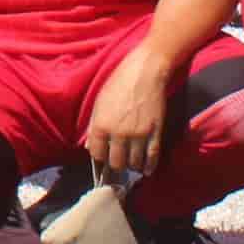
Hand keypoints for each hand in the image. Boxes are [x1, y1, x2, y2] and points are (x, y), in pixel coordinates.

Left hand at [82, 47, 173, 176]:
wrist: (144, 73)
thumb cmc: (118, 84)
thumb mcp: (99, 103)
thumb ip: (93, 126)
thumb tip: (88, 147)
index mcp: (101, 125)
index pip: (97, 154)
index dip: (99, 159)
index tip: (102, 160)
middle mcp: (118, 134)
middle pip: (116, 163)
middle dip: (115, 166)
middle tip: (118, 165)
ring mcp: (138, 135)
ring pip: (134, 163)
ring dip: (132, 166)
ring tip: (131, 165)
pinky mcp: (155, 134)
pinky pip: (152, 157)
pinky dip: (149, 167)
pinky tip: (146, 171)